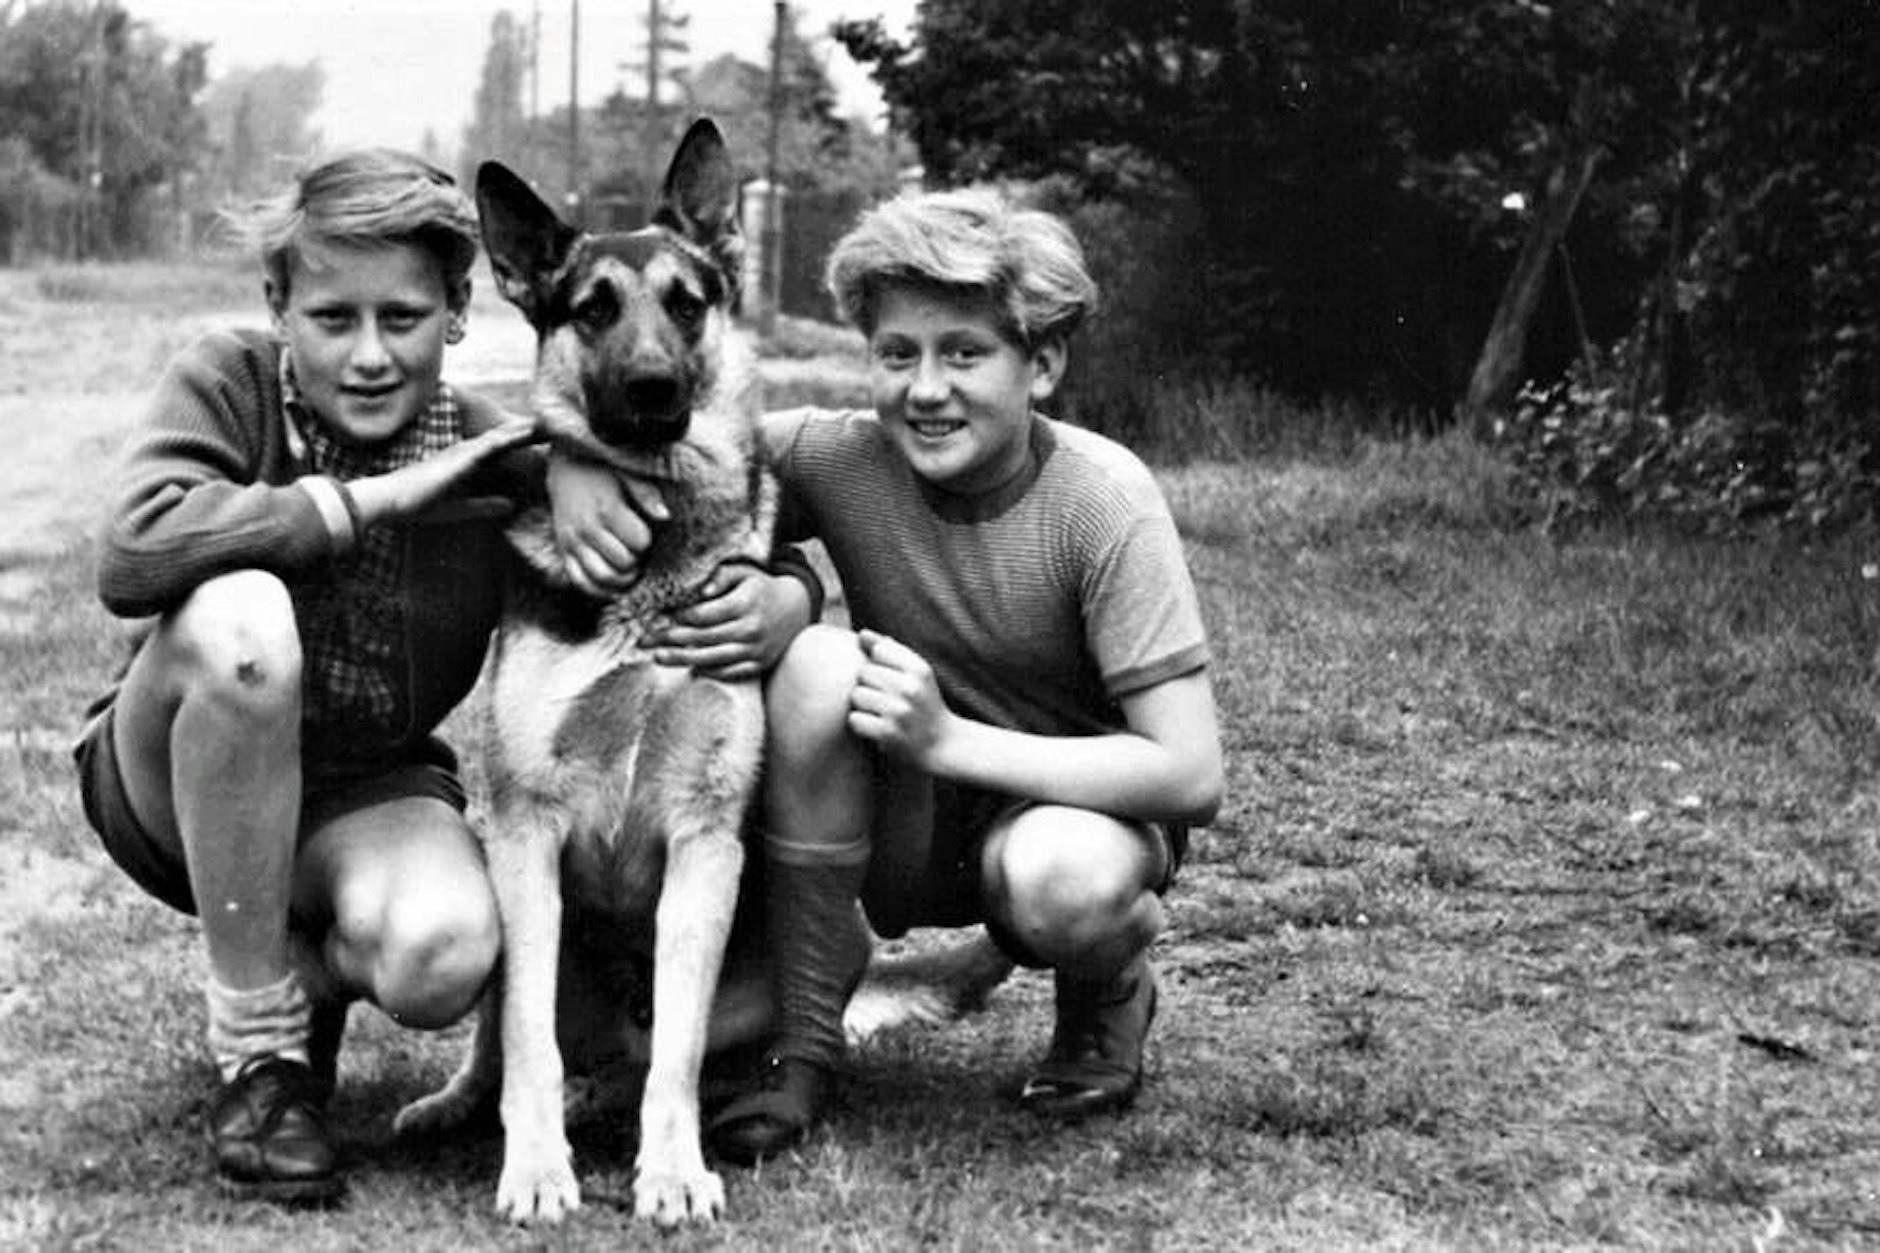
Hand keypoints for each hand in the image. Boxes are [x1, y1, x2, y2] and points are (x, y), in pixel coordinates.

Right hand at [348, 415, 536, 524]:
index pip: (501, 450)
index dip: (523, 442)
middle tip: (556, 423)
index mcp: (466, 462)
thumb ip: (484, 505)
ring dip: (525, 429)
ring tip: (549, 422)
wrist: (391, 501)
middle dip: (529, 431)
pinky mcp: (460, 458)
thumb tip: (511, 505)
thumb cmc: (418, 506)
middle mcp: (466, 452)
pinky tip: (526, 433)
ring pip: (501, 436)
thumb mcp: (460, 509)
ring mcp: (463, 452)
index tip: (547, 438)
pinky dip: (510, 438)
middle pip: (505, 438)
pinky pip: (490, 445)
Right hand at [546, 450, 668, 596]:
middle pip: (623, 564)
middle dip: (637, 563)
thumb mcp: (627, 473)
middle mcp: (587, 529)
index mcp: (607, 510)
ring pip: (602, 578)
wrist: (565, 469)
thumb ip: (646, 493)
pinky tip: (613, 585)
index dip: (647, 542)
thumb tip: (665, 516)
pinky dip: (599, 590)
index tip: (644, 534)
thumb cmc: (602, 471)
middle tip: (639, 554)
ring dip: (621, 580)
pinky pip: (580, 582)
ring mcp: (573, 542)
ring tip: (629, 569)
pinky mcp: (564, 551)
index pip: (639, 542)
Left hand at [646, 562, 812, 679]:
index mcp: (746, 603)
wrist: (797, 607)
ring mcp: (756, 649)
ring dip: (682, 659)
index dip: (679, 617)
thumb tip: (701, 593)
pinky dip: (709, 671)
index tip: (659, 617)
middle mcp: (751, 628)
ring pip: (712, 658)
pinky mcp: (759, 664)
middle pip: (703, 637)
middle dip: (670, 639)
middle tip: (644, 640)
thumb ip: (720, 576)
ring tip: (658, 657)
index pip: (704, 615)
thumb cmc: (761, 586)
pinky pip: (730, 672)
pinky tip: (689, 668)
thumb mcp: (744, 572)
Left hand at [846, 629, 954, 766]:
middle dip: (868, 685)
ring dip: (863, 706)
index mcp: (920, 669)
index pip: (878, 650)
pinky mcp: (888, 734)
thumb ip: (890, 650)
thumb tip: (862, 634)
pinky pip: (854, 719)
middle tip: (885, 700)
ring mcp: (899, 712)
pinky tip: (876, 728)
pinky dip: (861, 725)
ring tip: (880, 714)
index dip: (878, 663)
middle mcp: (911, 688)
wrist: (942, 746)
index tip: (890, 678)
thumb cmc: (924, 704)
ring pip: (856, 696)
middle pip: (863, 672)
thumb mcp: (917, 674)